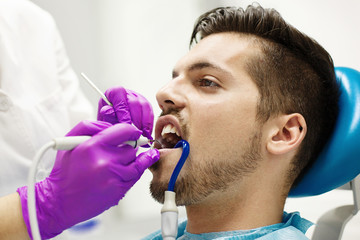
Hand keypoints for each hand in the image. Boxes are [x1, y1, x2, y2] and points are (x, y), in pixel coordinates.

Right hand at [17, 120, 158, 238]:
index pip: (124, 131)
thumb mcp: (70, 141)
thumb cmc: (64, 172)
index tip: (133, 133)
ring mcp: (113, 177)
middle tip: (118, 151)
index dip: (131, 131)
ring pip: (136, 162)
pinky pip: (136, 176)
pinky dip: (136, 170)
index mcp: (92, 146)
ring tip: (120, 161)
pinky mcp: (119, 190)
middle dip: (127, 147)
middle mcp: (105, 161)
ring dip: (131, 160)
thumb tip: (111, 125)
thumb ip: (90, 127)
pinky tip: (137, 166)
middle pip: (131, 147)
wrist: (60, 202)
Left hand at [97, 87, 153, 138]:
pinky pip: (150, 112)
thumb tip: (111, 113)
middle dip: (137, 120)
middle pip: (135, 103)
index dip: (124, 115)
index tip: (126, 125)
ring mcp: (138, 97)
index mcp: (115, 92)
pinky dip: (149, 123)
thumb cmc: (108, 116)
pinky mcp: (146, 103)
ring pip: (145, 107)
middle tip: (136, 132)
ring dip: (145, 122)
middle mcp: (128, 93)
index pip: (121, 102)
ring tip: (143, 134)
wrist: (112, 114)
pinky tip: (147, 132)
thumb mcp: (104, 116)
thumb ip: (108, 116)